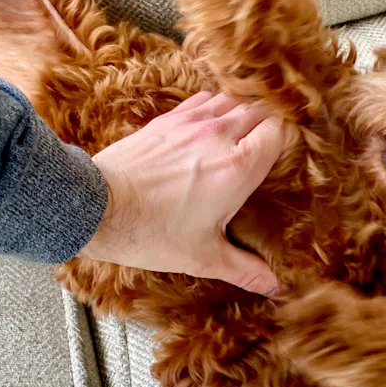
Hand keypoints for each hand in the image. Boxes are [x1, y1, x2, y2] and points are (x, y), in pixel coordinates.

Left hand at [78, 91, 284, 294]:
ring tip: (243, 132)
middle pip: (259, 110)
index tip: (287, 155)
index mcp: (237, 166)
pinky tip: (211, 124)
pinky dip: (214, 106)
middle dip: (269, 125)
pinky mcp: (166, 120)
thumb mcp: (204, 256)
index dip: (287, 139)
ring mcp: (191, 122)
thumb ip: (245, 268)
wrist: (98, 207)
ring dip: (242, 112)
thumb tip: (274, 286)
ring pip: (232, 100)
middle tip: (270, 146)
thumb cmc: (151, 232)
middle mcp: (219, 135)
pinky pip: (202, 100)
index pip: (279, 131)